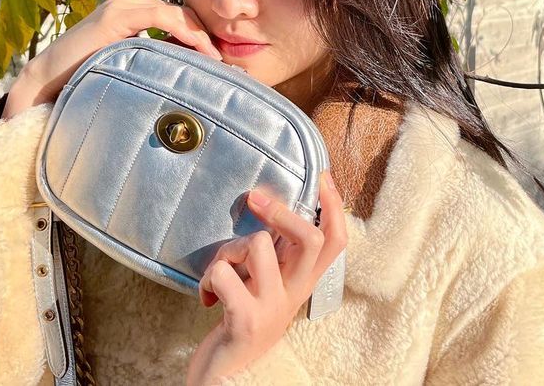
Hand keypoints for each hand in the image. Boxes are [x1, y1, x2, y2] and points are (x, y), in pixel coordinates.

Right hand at [1, 0, 220, 118]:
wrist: (48, 81)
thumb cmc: (89, 77)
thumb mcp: (132, 63)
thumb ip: (157, 57)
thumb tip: (194, 68)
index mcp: (135, 9)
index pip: (179, 18)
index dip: (202, 36)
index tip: (222, 60)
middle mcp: (130, 0)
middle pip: (182, 14)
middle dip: (205, 35)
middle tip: (225, 62)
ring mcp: (123, 3)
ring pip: (177, 13)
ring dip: (200, 35)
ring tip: (216, 60)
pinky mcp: (117, 14)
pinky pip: (162, 16)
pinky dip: (185, 31)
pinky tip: (200, 49)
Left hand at [185, 171, 346, 385]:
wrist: (226, 380)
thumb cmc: (240, 324)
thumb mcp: (267, 288)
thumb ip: (276, 257)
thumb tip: (273, 209)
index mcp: (301, 284)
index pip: (336, 241)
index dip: (334, 206)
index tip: (323, 177)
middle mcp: (294, 295)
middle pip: (312, 239)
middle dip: (282, 211)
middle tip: (256, 199)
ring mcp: (272, 308)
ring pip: (259, 245)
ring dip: (229, 248)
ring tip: (220, 271)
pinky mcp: (245, 319)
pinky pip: (223, 273)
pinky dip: (208, 277)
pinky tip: (207, 296)